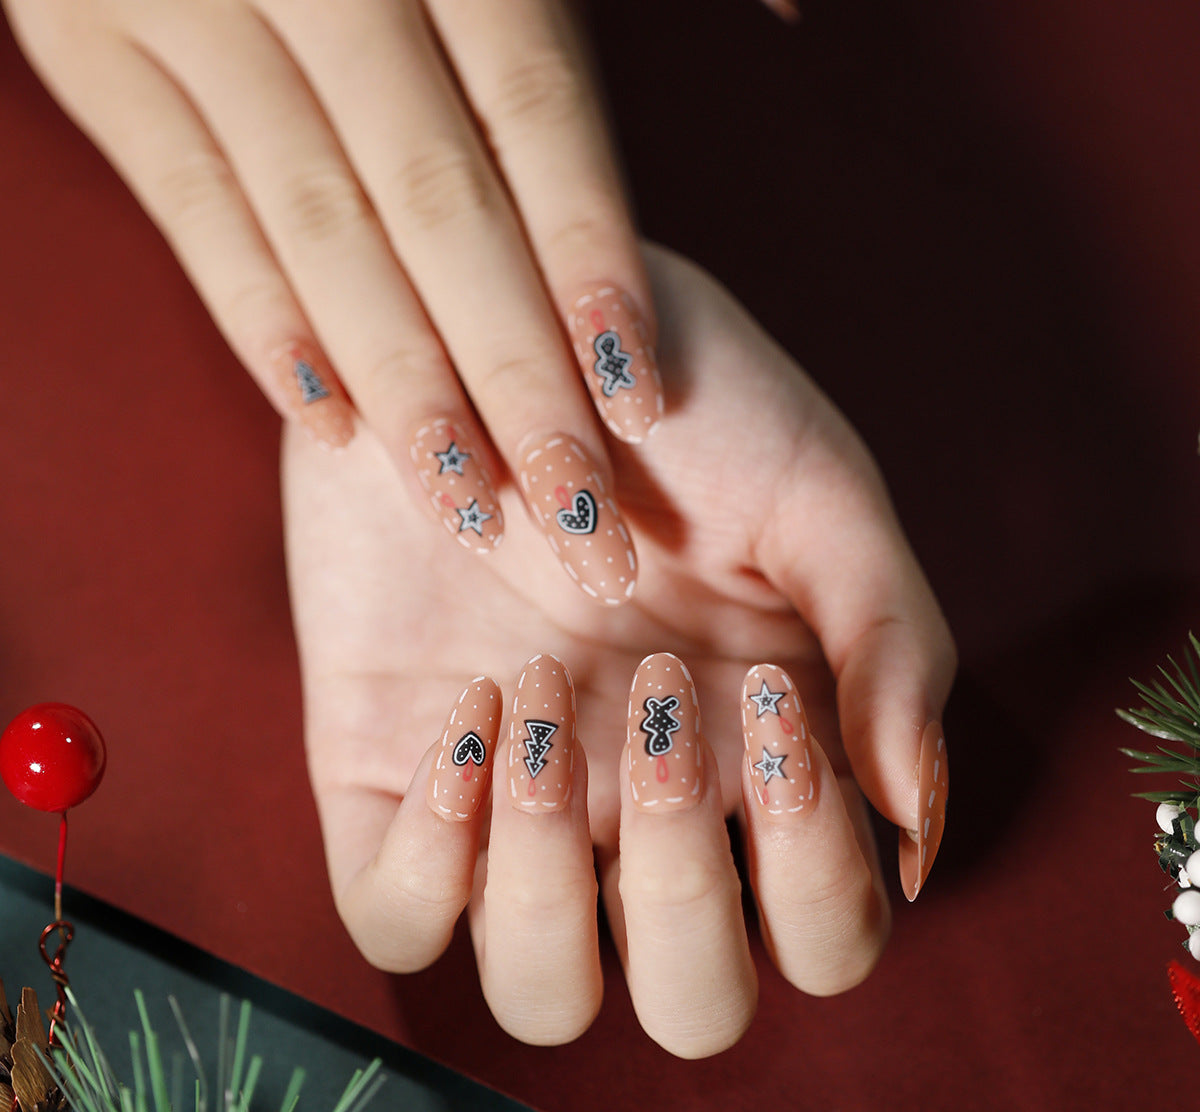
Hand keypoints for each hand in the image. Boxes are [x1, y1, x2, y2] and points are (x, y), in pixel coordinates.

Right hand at [5, 0, 666, 603]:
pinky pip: (191, 215)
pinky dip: (263, 326)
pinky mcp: (93, 57)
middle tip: (578, 519)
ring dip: (402, 385)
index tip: (640, 404)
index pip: (537, 117)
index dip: (591, 263)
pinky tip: (334, 430)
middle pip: (438, 205)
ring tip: (471, 511)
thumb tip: (801, 23)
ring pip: (319, 232)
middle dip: (512, 375)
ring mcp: (189, 2)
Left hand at [283, 244, 955, 1056]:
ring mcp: (517, 812)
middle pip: (694, 1004)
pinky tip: (469, 708)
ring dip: (550, 878)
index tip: (770, 693)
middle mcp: (647, 819)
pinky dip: (430, 856)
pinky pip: (393, 917)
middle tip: (659, 699)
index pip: (826, 936)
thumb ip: (890, 651)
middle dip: (689, 891)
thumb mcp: (818, 500)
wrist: (512, 319)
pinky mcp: (387, 780)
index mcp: (764, 773)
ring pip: (539, 993)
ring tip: (542, 689)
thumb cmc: (688, 407)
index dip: (816, 868)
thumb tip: (917, 826)